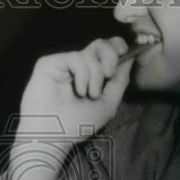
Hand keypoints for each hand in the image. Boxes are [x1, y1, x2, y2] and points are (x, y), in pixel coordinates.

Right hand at [17, 37, 132, 141]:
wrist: (54, 135)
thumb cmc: (78, 124)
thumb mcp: (108, 104)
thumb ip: (120, 81)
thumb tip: (130, 57)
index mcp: (90, 75)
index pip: (106, 50)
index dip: (117, 46)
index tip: (126, 53)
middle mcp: (77, 67)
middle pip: (100, 44)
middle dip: (111, 56)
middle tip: (109, 74)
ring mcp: (63, 64)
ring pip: (90, 52)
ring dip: (96, 75)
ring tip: (90, 94)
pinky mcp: (49, 62)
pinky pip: (76, 57)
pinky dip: (83, 75)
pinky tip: (79, 90)